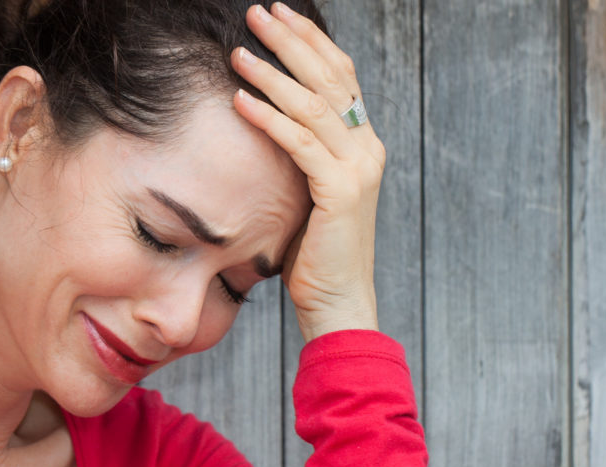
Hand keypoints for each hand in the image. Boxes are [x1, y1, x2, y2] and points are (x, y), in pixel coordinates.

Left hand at [232, 2, 384, 341]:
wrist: (337, 299)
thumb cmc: (314, 251)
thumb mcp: (309, 190)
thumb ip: (302, 153)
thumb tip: (265, 117)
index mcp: (362, 144)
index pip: (341, 76)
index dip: (311, 41)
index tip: (280, 16)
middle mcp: (366, 149)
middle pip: (330, 78)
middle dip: (291, 41)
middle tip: (257, 13)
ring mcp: (357, 170)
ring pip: (315, 105)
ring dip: (273, 74)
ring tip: (239, 52)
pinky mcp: (340, 193)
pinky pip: (300, 144)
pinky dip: (269, 119)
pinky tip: (240, 101)